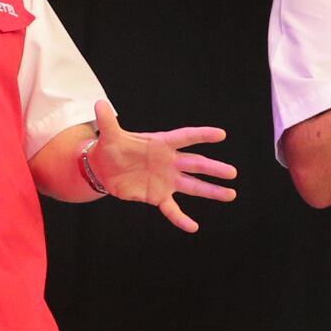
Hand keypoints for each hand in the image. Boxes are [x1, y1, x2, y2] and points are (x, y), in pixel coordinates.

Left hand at [85, 100, 239, 232]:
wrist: (105, 168)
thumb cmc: (112, 147)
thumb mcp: (109, 134)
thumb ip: (108, 121)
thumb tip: (98, 103)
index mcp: (161, 144)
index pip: (184, 138)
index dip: (201, 136)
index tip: (220, 134)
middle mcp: (169, 162)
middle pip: (195, 164)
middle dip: (213, 169)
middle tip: (232, 173)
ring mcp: (166, 180)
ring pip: (192, 186)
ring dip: (211, 191)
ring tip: (231, 194)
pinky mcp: (158, 196)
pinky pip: (172, 209)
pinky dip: (181, 219)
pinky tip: (193, 227)